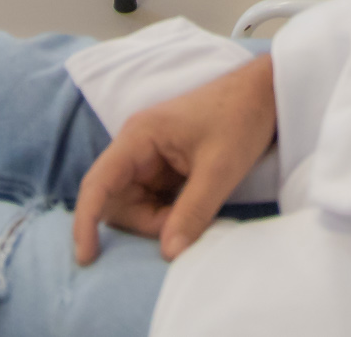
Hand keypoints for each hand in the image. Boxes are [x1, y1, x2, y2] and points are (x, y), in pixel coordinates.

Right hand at [73, 55, 278, 263]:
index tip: (86, 257)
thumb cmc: (240, 118)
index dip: (86, 222)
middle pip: (117, 201)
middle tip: (184, 225)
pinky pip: (153, 200)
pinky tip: (194, 206)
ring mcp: (150, 157)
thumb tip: (168, 253)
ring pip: (136, 204)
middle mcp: (136, 146)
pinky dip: (169, 213)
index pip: (97, 184)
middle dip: (145, 222)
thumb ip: (193, 210)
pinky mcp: (165, 166)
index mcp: (138, 137)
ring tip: (197, 210)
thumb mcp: (220, 168)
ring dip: (159, 220)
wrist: (265, 93)